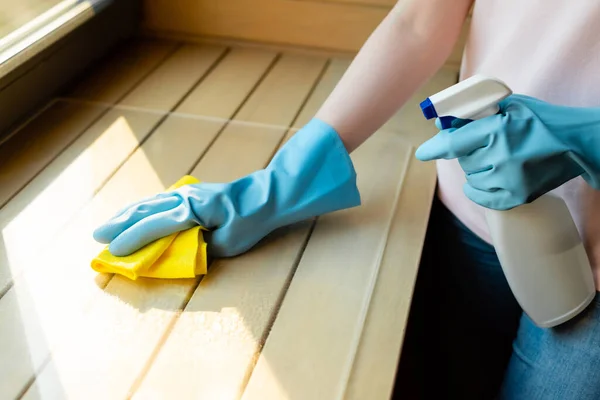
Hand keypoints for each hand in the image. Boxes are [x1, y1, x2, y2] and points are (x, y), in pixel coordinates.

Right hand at [93, 118, 360, 257]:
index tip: (113, 251)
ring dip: (128, 213)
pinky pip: (161, 200)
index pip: (156, 225)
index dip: (133, 239)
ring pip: (151, 202)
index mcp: (193, 210)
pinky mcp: (193, 193)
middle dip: (121, 223)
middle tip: (97, 235)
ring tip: (108, 223)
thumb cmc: (253, 219)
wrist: (270, 195)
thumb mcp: (230, 243)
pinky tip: (137, 212)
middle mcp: (185, 197)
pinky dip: (144, 208)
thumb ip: (202, 249)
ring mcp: (188, 192)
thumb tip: (180, 252)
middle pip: (146, 210)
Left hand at [415, 94, 599, 209]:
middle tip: (488, 145)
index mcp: (497, 130)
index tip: (422, 153)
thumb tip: (441, 123)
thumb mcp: (509, 107)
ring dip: (476, 170)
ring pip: (471, 178)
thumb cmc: (540, 121)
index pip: (453, 144)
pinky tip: (484, 180)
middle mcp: (501, 156)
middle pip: (463, 161)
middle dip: (469, 153)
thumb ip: (474, 115)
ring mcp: (508, 179)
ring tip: (498, 159)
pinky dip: (477, 190)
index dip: (434, 148)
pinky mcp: (516, 196)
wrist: (577, 144)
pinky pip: (481, 197)